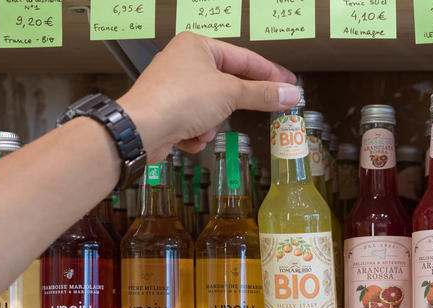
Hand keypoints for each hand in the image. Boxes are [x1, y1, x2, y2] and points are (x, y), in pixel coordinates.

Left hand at [118, 32, 298, 162]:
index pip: (245, 58)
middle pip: (228, 84)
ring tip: (204, 126)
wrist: (142, 128)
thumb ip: (262, 94)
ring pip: (213, 108)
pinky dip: (197, 132)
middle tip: (265, 110)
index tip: (289, 84)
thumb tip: (290, 94)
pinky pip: (197, 122)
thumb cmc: (178, 100)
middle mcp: (184, 62)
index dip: (270, 73)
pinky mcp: (169, 111)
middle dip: (235, 105)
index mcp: (198, 46)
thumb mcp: (229, 93)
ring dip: (212, 123)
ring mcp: (175, 87)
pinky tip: (189, 136)